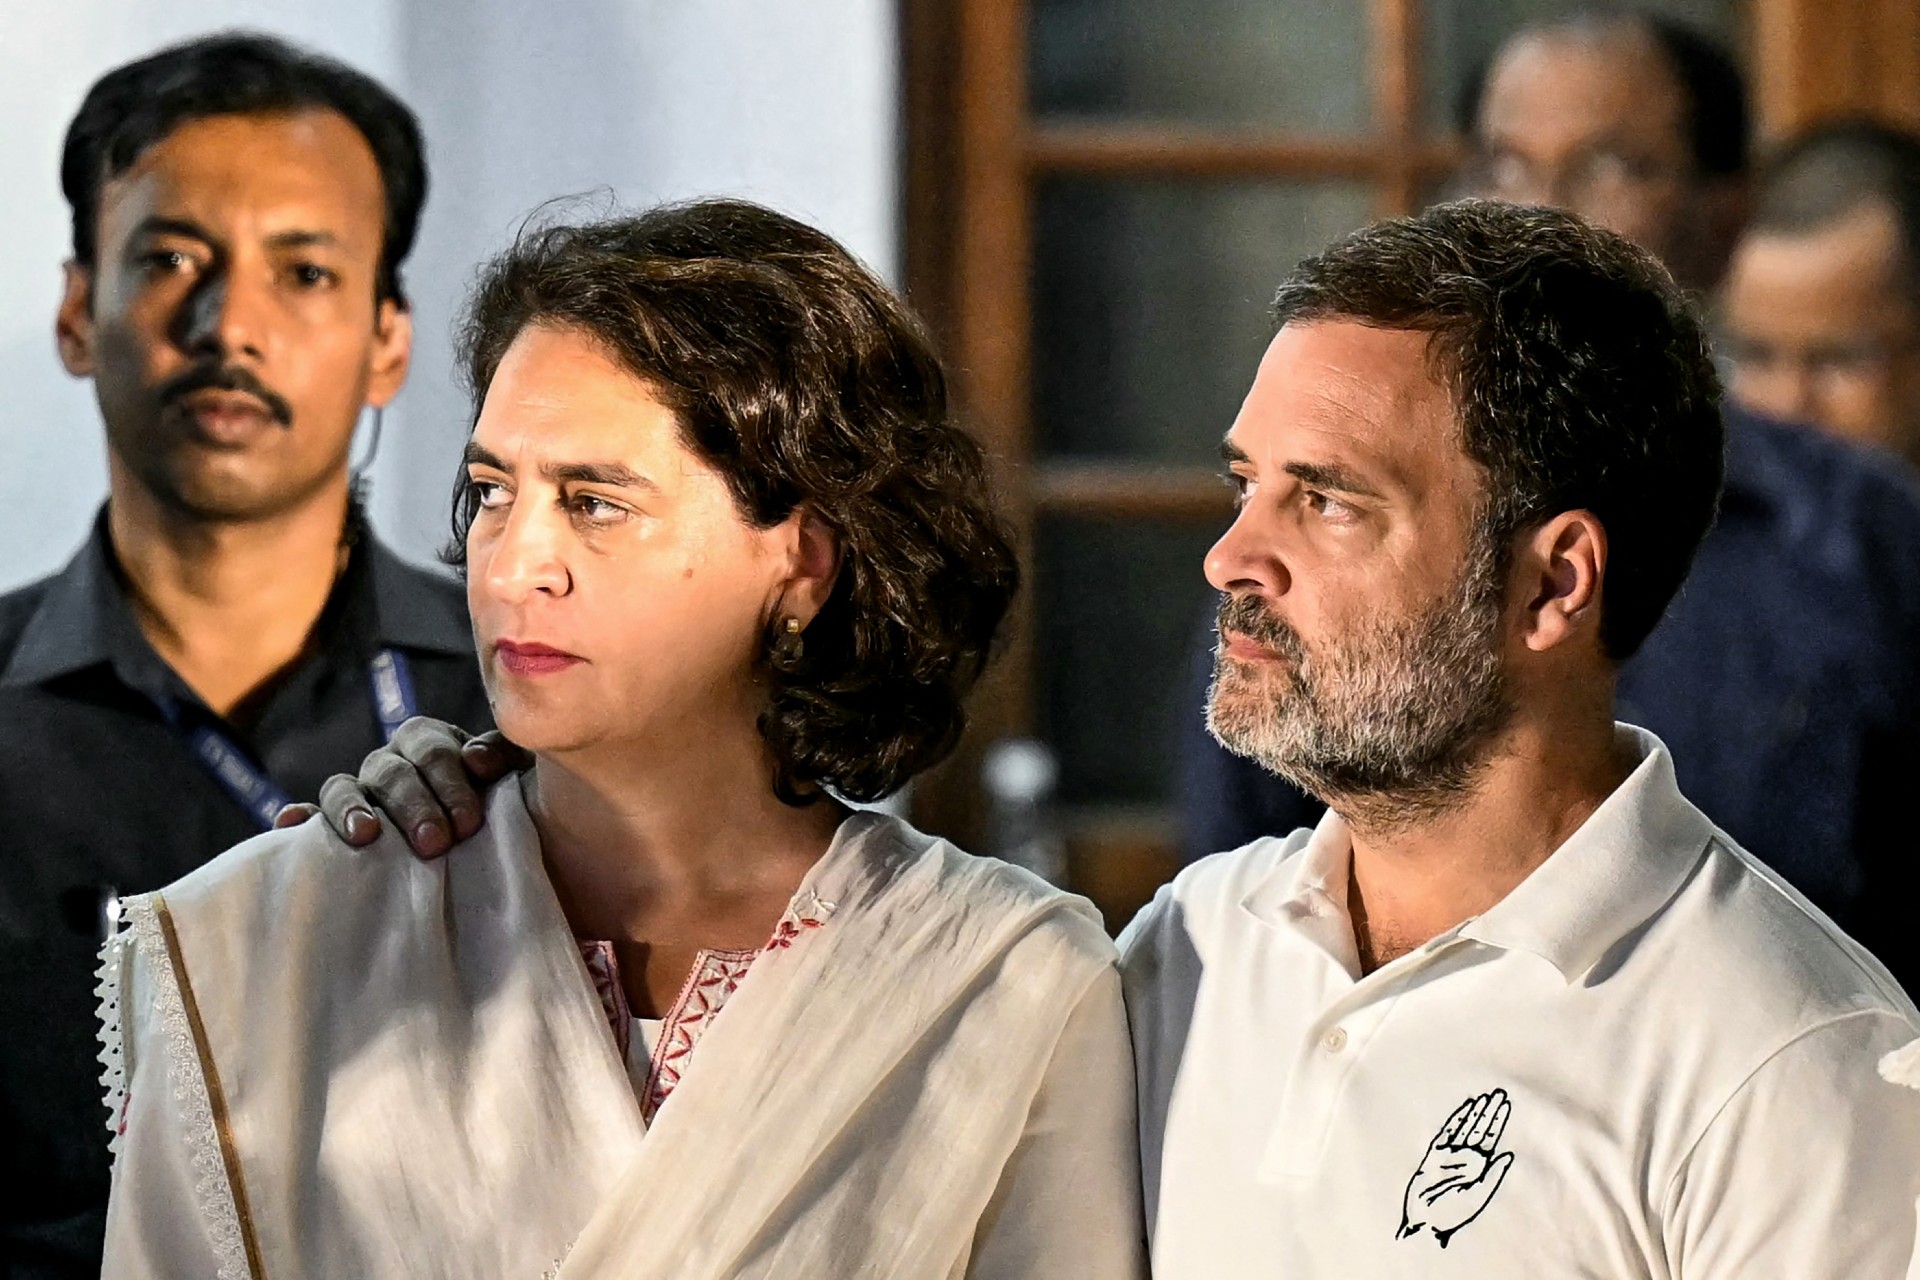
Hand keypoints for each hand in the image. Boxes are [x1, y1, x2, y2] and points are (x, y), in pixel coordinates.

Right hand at [271, 718, 529, 857]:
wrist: (484, 846)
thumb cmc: (497, 806)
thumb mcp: (510, 777)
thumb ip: (502, 757)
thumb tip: (477, 759)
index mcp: (430, 743)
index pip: (431, 748)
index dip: (449, 781)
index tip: (469, 821)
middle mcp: (390, 763)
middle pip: (391, 772)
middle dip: (413, 805)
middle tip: (436, 843)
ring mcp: (359, 792)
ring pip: (344, 787)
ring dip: (352, 809)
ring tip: (366, 836)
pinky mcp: (334, 824)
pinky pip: (309, 815)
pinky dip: (300, 817)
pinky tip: (292, 824)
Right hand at [1397, 1089, 1514, 1247]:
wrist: (1427, 1220)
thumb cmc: (1454, 1212)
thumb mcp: (1480, 1195)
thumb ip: (1493, 1175)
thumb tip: (1508, 1154)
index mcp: (1479, 1167)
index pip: (1490, 1138)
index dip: (1497, 1121)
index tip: (1505, 1104)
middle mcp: (1465, 1157)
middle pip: (1479, 1129)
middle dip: (1489, 1111)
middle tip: (1499, 1092)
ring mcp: (1449, 1154)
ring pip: (1464, 1128)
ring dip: (1474, 1113)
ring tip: (1484, 1098)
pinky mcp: (1433, 1154)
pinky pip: (1446, 1133)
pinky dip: (1455, 1121)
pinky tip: (1464, 1109)